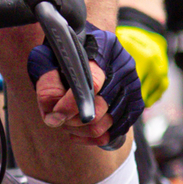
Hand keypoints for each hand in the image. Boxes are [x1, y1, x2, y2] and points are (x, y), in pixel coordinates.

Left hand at [28, 25, 142, 146]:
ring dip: (81, 130)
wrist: (85, 45)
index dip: (70, 105)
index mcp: (103, 47)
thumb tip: (54, 118)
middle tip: (57, 117)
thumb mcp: (47, 58)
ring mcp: (132, 84)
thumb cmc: (63, 52)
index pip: (92, 84)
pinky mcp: (135, 102)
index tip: (55, 114)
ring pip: (107, 124)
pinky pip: (116, 132)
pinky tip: (78, 131)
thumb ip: (47, 84)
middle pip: (100, 108)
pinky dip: (94, 137)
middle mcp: (123, 65)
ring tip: (66, 121)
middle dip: (73, 120)